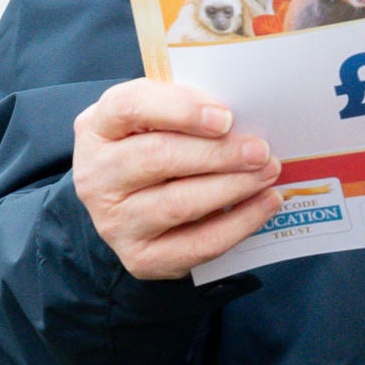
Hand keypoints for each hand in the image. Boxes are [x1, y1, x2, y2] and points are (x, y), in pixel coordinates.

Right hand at [71, 79, 282, 279]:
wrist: (130, 203)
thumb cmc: (153, 145)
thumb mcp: (157, 117)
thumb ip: (187, 110)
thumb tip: (241, 120)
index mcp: (98, 127)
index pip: (129, 107)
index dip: (180, 109)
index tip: (225, 117)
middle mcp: (96, 175)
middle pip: (158, 157)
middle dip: (218, 153)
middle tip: (260, 150)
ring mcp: (113, 221)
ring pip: (179, 203)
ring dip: (232, 187)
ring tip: (268, 172)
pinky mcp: (140, 258)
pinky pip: (197, 244)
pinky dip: (239, 223)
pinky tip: (266, 203)